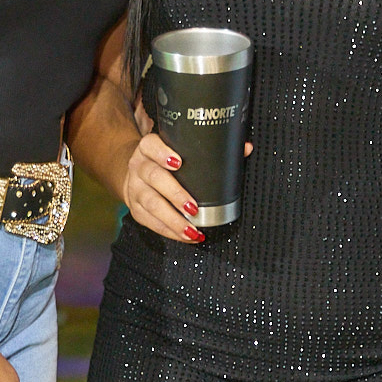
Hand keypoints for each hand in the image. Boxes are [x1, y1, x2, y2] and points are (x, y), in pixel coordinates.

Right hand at [122, 133, 254, 244]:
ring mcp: (135, 188)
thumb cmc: (167, 162)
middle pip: (154, 178)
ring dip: (173, 219)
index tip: (178, 163)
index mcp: (149, 148)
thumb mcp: (180, 150)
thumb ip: (210, 149)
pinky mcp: (135, 208)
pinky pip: (150, 221)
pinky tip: (185, 236)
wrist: (136, 174)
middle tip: (193, 207)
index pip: (151, 146)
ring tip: (192, 229)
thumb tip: (246, 148)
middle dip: (175, 194)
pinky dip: (169, 230)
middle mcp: (139, 166)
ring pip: (151, 203)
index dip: (162, 154)